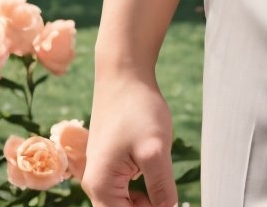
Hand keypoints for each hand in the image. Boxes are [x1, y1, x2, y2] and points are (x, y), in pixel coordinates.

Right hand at [81, 68, 178, 206]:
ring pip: (126, 202)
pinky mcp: (111, 162)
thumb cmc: (137, 107)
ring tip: (165, 184)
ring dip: (147, 200)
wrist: (123, 74)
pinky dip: (144, 188)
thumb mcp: (155, 149)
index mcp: (101, 187)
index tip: (169, 203)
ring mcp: (102, 173)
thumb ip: (161, 187)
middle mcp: (96, 185)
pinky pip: (127, 188)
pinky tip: (158, 174)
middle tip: (170, 196)